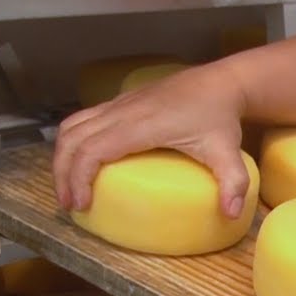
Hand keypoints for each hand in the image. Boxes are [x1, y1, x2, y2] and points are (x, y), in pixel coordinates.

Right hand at [52, 62, 250, 218]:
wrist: (222, 82)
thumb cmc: (220, 116)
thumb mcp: (228, 150)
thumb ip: (232, 181)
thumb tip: (231, 213)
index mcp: (141, 124)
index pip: (93, 149)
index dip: (79, 177)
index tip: (81, 204)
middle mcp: (123, 111)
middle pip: (73, 139)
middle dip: (63, 172)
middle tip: (70, 204)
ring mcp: (119, 103)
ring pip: (72, 126)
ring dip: (63, 155)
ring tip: (69, 186)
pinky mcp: (121, 102)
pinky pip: (84, 119)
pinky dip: (74, 141)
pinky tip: (84, 162)